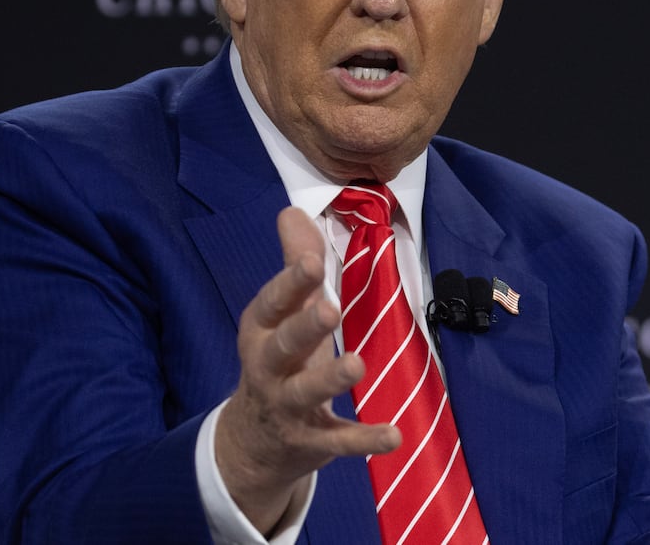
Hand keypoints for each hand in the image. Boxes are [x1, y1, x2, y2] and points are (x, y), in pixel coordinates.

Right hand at [215, 206, 400, 532]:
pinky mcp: (311, 440)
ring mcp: (287, 407)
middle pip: (283, 345)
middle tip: (330, 308)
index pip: (272, 302)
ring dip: (330, 378)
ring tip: (358, 364)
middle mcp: (268, 367)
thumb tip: (292, 209)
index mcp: (261, 330)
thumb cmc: (278, 358)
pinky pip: (338, 440)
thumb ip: (294, 262)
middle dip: (305, 327)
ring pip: (306, 392)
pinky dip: (364, 439)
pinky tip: (394, 435)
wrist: (255, 440)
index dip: (291, 282)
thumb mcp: (282, 313)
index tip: (314, 262)